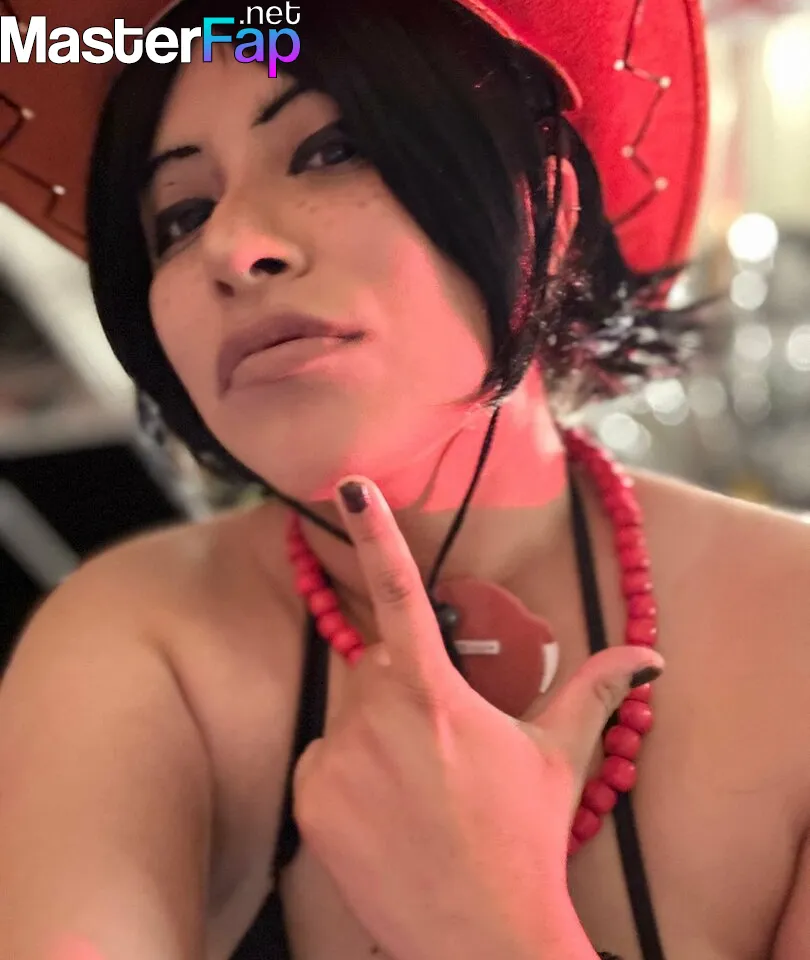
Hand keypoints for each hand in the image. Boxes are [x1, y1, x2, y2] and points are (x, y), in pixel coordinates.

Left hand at [293, 478, 662, 959]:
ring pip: (348, 716)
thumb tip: (647, 656)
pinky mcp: (309, 799)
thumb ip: (593, 692)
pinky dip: (345, 777)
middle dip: (400, 687)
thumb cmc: (524, 838)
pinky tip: (382, 816)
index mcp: (434, 690)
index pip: (400, 592)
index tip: (349, 484)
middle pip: (374, 666)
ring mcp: (335, 758)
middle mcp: (376, 713)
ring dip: (373, 734)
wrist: (479, 936)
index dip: (374, 531)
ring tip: (415, 789)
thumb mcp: (559, 758)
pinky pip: (322, 763)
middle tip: (437, 744)